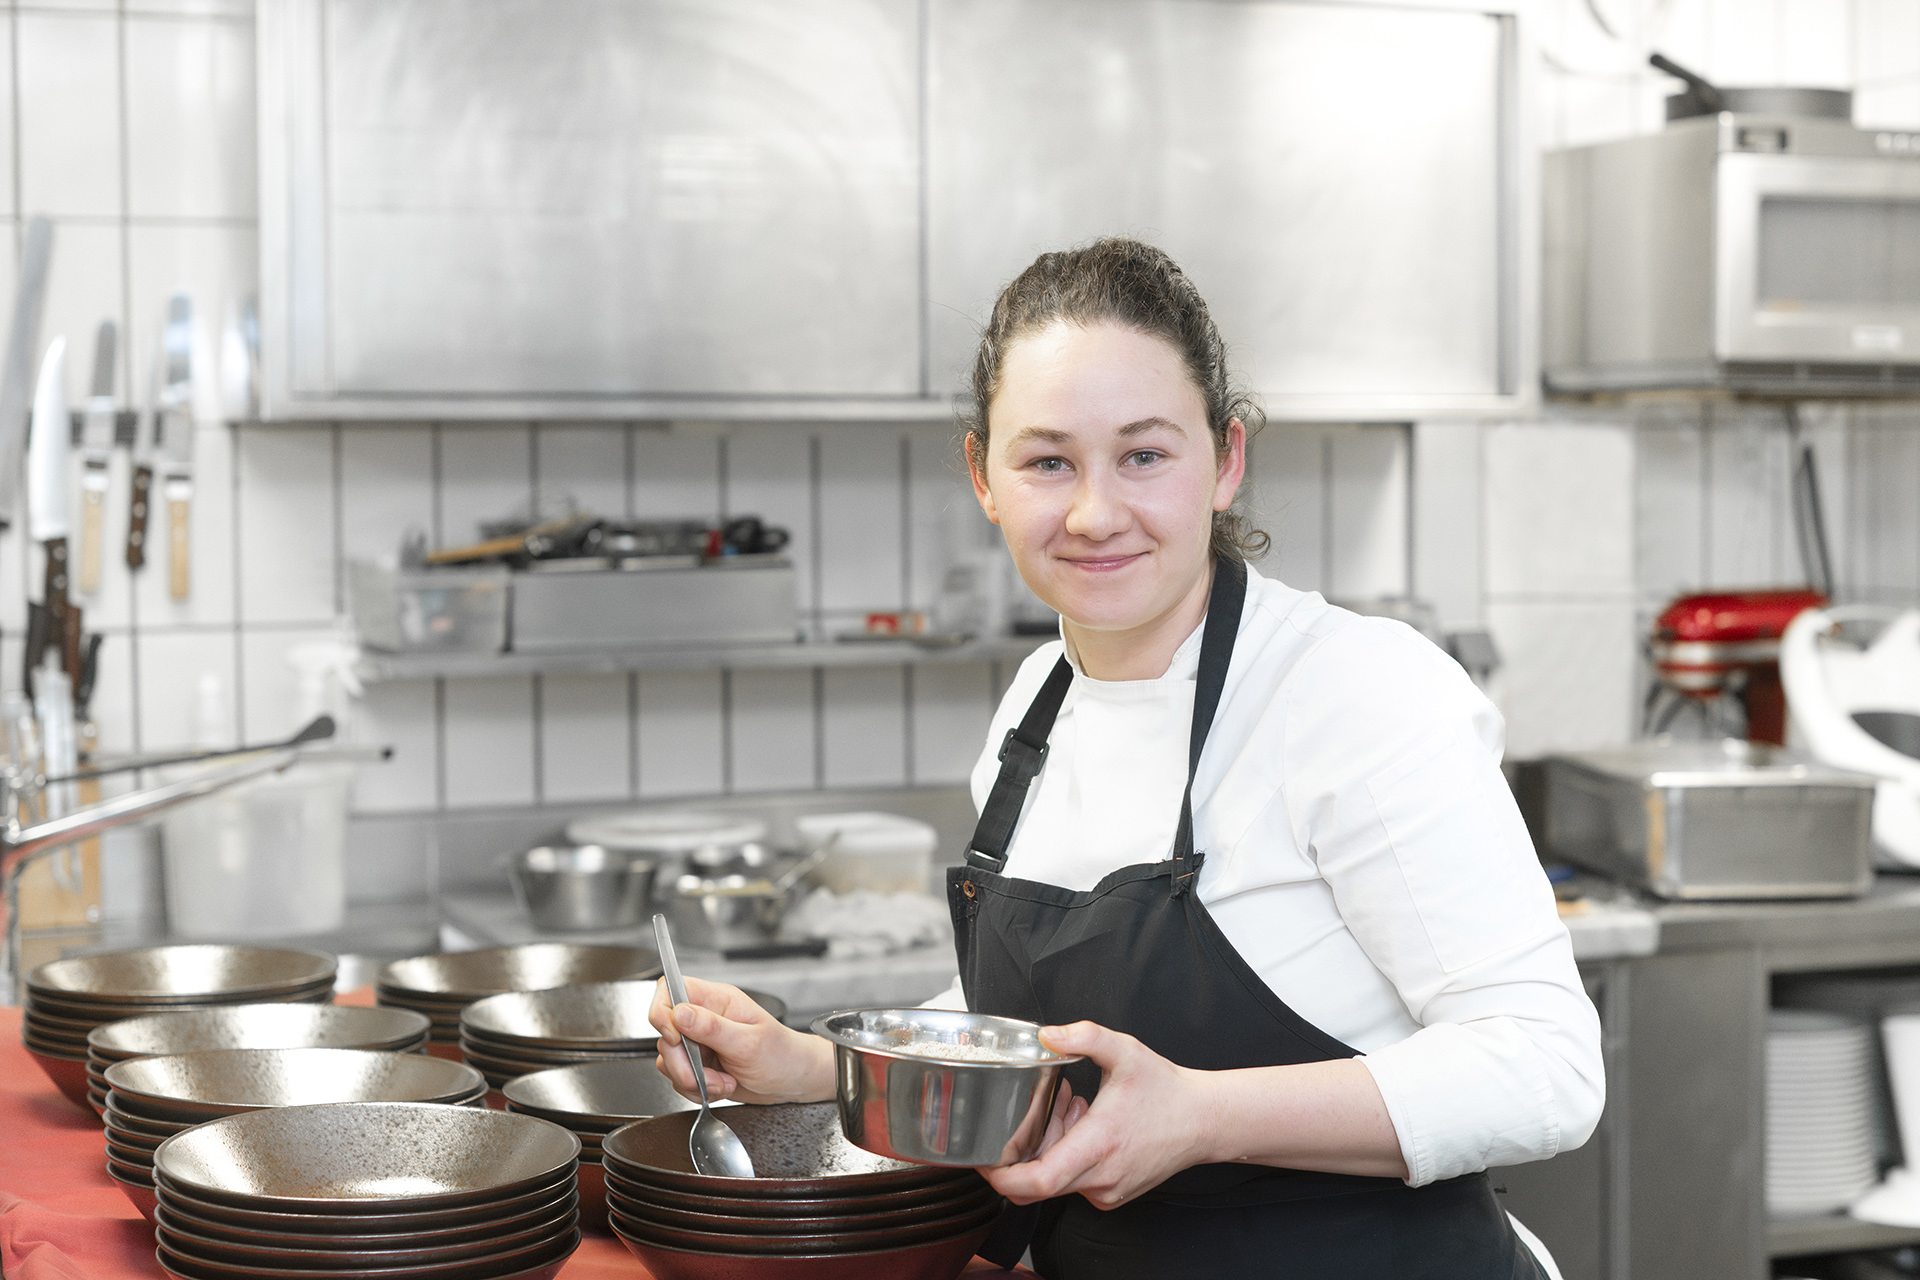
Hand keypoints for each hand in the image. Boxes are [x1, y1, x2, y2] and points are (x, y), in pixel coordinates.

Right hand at [647, 976, 833, 1105]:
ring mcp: (700, 1043)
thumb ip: (711, 1028)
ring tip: (722, 1083)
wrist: (794, 1081)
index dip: (663, 1012)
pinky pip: (679, 1078)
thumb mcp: (749, 1042)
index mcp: (717, 1000)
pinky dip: (696, 1090)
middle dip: (681, 1062)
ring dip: (691, 1080)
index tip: (675, 1038)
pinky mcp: (700, 1065)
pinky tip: (721, 1087)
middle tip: (703, 1077)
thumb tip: (678, 1013)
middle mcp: (704, 1018)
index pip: (671, 989)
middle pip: (665, 1032)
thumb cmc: (782, 1054)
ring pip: (669, 1059)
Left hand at [981, 1022, 1215, 1210]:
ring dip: (1050, 1145)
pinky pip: (1074, 1182)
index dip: (1002, 1177)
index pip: (1036, 1182)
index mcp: (1097, 1146)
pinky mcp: (1112, 1195)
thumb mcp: (1125, 1051)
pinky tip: (1086, 1122)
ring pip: (1056, 1179)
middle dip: (1026, 1146)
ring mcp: (1107, 1191)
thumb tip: (1046, 1035)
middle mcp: (1100, 1178)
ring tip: (1071, 1107)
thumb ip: (1084, 1036)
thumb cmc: (1166, 1090)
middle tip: (1040, 1111)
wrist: (1204, 1121)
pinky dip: (1068, 1154)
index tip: (983, 1160)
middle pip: (1037, 1180)